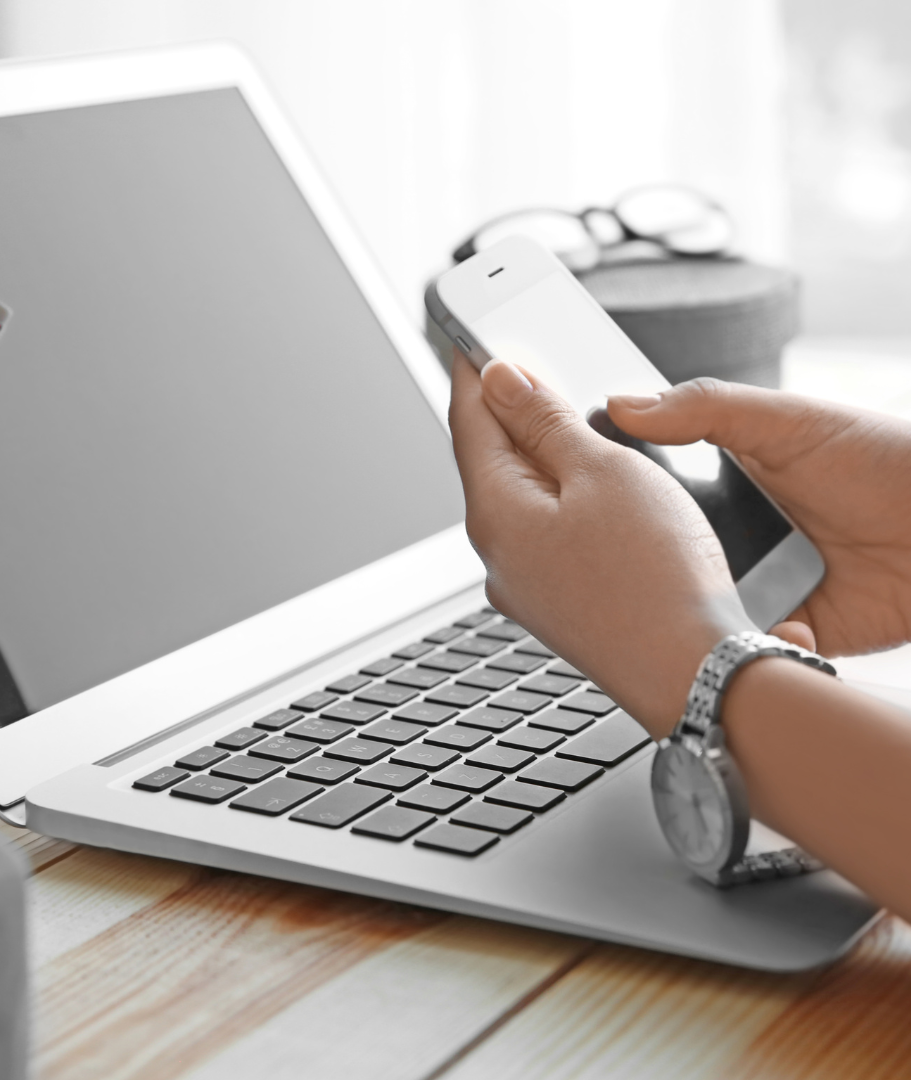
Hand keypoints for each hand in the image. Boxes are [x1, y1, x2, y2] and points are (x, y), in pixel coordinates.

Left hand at [449, 355, 754, 736]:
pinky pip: (546, 532)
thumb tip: (500, 380)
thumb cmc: (655, 578)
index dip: (474, 370)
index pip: (468, 422)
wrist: (694, 678)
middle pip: (491, 460)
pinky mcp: (558, 604)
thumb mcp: (602, 472)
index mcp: (496, 514)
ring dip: (538, 453)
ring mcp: (527, 586)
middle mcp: (499, 555)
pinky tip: (590, 485)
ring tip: (564, 415)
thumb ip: (544, 422)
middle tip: (525, 363)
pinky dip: (559, 497)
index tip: (474, 335)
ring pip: (521, 498)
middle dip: (507, 410)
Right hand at [608, 378, 910, 657]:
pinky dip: (749, 641)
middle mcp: (731, 539)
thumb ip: (705, 409)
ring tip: (711, 598)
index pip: (652, 497)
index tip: (598, 505)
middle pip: (663, 560)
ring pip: (695, 608)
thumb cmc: (886, 464)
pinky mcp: (785, 629)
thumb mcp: (788, 422)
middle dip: (652, 567)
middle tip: (653, 563)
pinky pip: (744, 645)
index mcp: (722, 486)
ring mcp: (757, 587)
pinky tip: (783, 619)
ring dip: (695, 610)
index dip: (623, 503)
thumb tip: (624, 404)